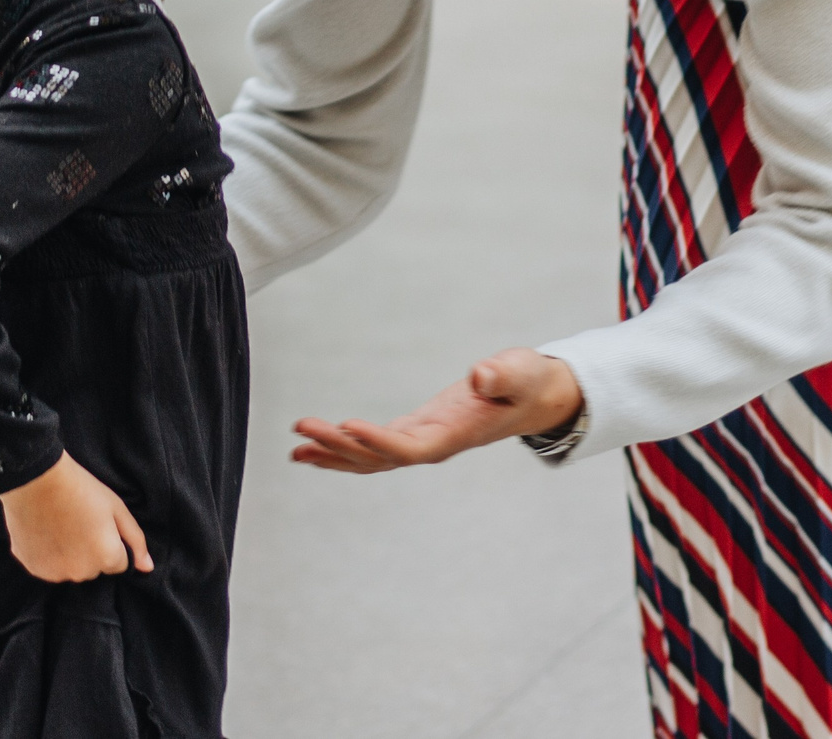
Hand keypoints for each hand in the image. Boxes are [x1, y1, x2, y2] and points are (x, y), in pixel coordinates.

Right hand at [0, 453, 153, 581]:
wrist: (37, 479)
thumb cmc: (81, 488)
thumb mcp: (117, 508)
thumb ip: (135, 541)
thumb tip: (146, 568)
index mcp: (106, 557)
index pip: (119, 563)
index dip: (111, 541)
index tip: (98, 523)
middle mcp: (82, 573)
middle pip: (94, 569)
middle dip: (91, 552)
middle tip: (79, 522)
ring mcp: (56, 574)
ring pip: (71, 569)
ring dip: (70, 556)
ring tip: (61, 525)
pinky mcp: (34, 569)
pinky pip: (49, 568)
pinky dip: (49, 555)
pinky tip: (45, 531)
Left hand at [290, 348, 583, 473]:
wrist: (536, 398)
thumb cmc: (529, 384)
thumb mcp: (522, 373)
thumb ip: (502, 376)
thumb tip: (479, 376)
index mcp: (456, 435)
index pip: (412, 447)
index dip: (379, 442)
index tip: (347, 427)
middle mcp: (435, 445)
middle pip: (380, 458)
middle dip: (339, 448)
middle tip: (301, 430)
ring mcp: (423, 441)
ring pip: (371, 458)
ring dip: (333, 454)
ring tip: (295, 448)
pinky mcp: (416, 431)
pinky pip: (373, 447)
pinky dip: (342, 447)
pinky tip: (314, 445)